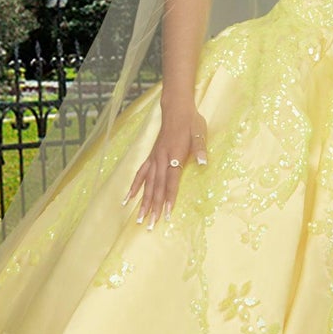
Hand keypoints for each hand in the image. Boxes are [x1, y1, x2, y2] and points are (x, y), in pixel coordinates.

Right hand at [124, 104, 207, 226]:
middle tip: (150, 225)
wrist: (176, 108)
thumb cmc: (191, 122)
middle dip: (154, 208)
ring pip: (147, 184)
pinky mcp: (150, 156)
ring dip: (143, 202)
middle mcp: (161, 159)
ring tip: (139, 218)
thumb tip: (204, 163)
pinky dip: (134, 187)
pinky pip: (140, 173)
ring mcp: (154, 158)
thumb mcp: (200, 133)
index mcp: (175, 155)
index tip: (167, 214)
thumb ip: (200, 149)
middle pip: (157, 187)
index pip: (171, 182)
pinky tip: (128, 198)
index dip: (169, 199)